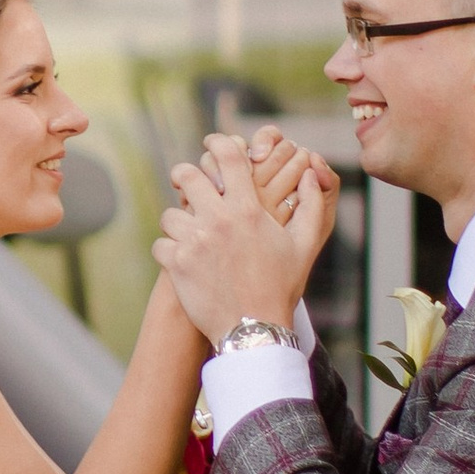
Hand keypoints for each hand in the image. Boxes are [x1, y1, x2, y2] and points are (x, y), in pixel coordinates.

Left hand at [154, 137, 337, 345]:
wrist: (255, 330)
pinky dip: (169, 251)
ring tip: (189, 234)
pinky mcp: (176, 263)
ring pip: (170, 214)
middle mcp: (219, 220)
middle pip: (188, 175)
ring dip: (178, 222)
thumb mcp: (304, 245)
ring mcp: (195, 241)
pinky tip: (182, 260)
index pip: (229, 157)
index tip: (211, 143)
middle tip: (184, 181)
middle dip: (183, 175)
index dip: (218, 143)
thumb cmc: (281, 287)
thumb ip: (312, 205)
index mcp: (248, 210)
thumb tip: (311, 174)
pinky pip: (161, 244)